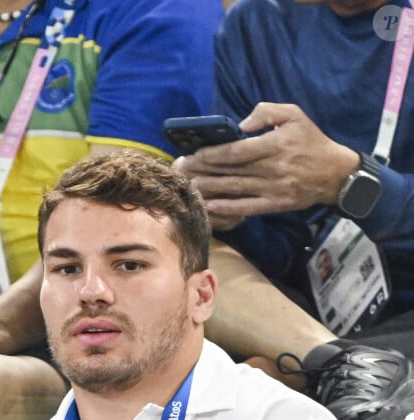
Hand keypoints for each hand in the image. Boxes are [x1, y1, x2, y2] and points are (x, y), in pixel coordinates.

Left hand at [176, 102, 359, 230]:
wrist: (335, 173)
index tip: (195, 154)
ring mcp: (273, 189)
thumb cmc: (312, 140)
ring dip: (210, 190)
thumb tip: (241, 124)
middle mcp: (273, 168)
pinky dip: (227, 208)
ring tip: (189, 187)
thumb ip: (267, 112)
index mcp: (275, 144)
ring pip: (235, 190)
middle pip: (231, 171)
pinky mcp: (275, 204)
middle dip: (204, 171)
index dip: (213, 154)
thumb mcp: (294, 115)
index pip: (237, 151)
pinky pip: (246, 208)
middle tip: (182, 171)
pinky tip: (210, 206)